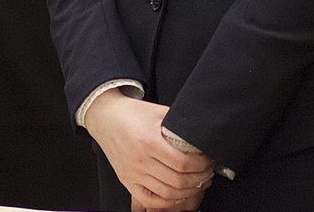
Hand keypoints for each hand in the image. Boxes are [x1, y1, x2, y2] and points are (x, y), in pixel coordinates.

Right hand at [82, 91, 212, 211]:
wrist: (105, 118)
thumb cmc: (132, 113)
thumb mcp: (158, 112)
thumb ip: (178, 125)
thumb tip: (200, 134)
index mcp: (149, 142)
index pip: (183, 163)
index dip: (201, 165)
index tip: (208, 160)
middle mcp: (140, 161)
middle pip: (178, 181)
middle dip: (199, 179)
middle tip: (207, 172)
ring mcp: (133, 173)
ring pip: (167, 193)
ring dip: (188, 191)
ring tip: (198, 183)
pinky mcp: (127, 181)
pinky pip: (150, 200)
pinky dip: (167, 202)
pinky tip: (178, 195)